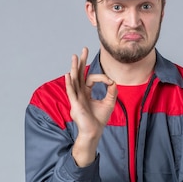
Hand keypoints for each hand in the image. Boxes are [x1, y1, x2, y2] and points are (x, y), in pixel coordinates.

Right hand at [65, 47, 117, 165]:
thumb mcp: (109, 103)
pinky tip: (68, 75)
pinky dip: (69, 83)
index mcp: (85, 93)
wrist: (94, 132)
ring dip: (74, 68)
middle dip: (81, 62)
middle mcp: (79, 93)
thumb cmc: (99, 119)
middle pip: (79, 74)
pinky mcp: (75, 104)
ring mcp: (76, 98)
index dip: (102, 77)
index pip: (91, 79)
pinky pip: (71, 91)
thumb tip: (113, 81)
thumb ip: (112, 91)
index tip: (110, 81)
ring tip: (74, 57)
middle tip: (83, 49)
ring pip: (74, 80)